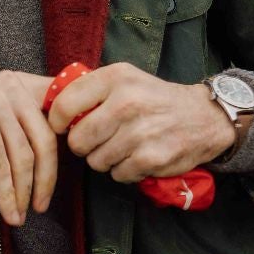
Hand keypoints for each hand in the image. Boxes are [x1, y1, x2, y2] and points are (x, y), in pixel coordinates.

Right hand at [0, 71, 55, 226]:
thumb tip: (59, 159)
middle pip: (45, 139)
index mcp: (21, 83)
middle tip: (42, 205)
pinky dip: (6, 192)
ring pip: (23, 155)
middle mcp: (10, 86)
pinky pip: (0, 164)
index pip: (61, 110)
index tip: (70, 170)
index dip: (72, 139)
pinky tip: (7, 210)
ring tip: (20, 214)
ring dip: (24, 192)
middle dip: (46, 179)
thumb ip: (27, 130)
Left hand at [46, 63, 234, 181]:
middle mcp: (127, 102)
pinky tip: (139, 157)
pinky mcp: (150, 158)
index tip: (65, 127)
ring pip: (96, 161)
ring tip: (125, 146)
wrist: (204, 117)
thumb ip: (90, 90)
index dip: (58, 122)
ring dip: (106, 159)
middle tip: (100, 140)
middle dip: (84, 145)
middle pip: (78, 140)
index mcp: (116, 78)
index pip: (64, 105)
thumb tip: (49, 108)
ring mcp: (139, 132)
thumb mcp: (126, 80)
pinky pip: (117, 175)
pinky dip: (125, 171)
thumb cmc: (155, 99)